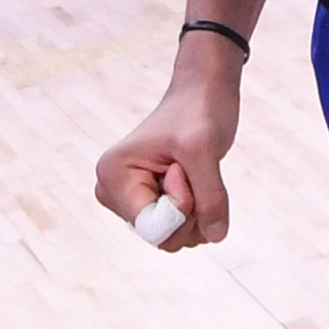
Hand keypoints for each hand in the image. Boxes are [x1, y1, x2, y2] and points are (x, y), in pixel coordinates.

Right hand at [95, 44, 245, 251]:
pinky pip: (181, 230)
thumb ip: (210, 197)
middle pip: (163, 238)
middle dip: (190, 209)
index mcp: (112, 176)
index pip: (153, 228)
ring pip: (175, 237)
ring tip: (191, 169)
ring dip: (197, 209)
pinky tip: (192, 178)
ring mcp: (131, 201)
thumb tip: (215, 237)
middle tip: (189, 167)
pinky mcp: (150, 203)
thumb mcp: (205, 151)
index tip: (183, 169)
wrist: (203, 91)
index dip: (181, 207)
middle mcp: (113, 193)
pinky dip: (198, 210)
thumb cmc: (198, 110)